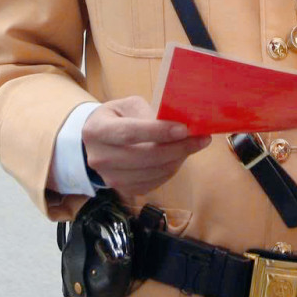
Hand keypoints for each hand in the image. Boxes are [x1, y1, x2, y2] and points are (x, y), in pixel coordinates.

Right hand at [81, 96, 208, 203]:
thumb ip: (149, 114)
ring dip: (178, 159)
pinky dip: (170, 170)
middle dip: (177, 148)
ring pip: (152, 172)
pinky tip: (178, 157)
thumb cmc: (116, 118)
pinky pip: (154, 183)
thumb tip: (177, 126)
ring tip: (192, 145)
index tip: (184, 129)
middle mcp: (99, 158)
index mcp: (97, 130)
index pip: (130, 133)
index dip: (159, 132)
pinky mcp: (123, 190)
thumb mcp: (128, 106)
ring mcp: (110, 178)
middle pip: (144, 157)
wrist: (96, 143)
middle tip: (200, 139)